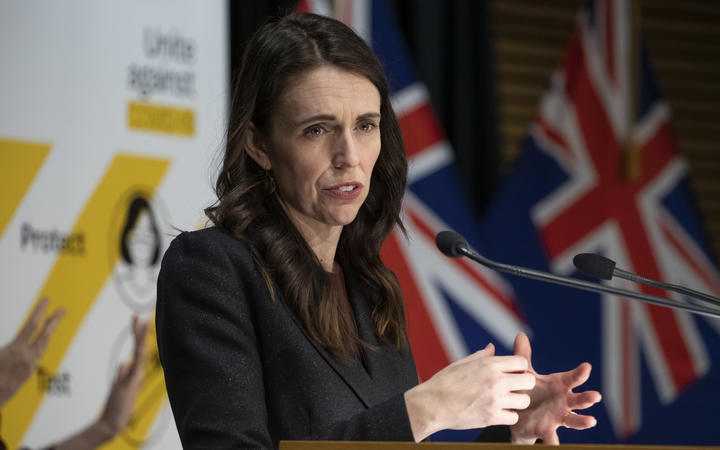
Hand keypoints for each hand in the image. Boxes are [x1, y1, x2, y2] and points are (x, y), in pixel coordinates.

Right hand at [0, 297, 64, 405]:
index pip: (31, 325)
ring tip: (52, 322)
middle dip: (54, 321)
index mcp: (16, 350)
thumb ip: (5, 346)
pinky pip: (36, 356)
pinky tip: (38, 343)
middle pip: (45, 335)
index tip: (46, 300)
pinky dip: (38, 347)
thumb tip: (16, 340)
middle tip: (62, 310)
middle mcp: (27, 357)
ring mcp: (30, 366)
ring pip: (42, 346)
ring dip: (47, 333)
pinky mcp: (29, 374)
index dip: (39, 311)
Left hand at [97, 316, 148, 438]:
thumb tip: (122, 363)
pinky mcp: (131, 384)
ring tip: (142, 325)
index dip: (136, 335)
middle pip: (140, 348)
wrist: (113, 423)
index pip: (136, 350)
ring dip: (141, 339)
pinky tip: (141, 346)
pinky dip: (139, 356)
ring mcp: (135, 378)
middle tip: (140, 317)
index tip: (136, 321)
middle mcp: (136, 373)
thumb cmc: (116, 407)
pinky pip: (136, 366)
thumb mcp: (118, 387)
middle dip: (140, 332)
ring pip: (140, 354)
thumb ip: (121, 374)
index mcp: (133, 373)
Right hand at [405, 342, 535, 441]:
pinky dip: (508, 416)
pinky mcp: (491, 417)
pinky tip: (498, 412)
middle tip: (514, 388)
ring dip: (517, 402)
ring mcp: (494, 400)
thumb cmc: (444, 383)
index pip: (521, 362)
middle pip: (529, 381)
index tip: (512, 374)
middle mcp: (494, 381)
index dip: (519, 368)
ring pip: (524, 401)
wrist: (431, 404)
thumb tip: (492, 347)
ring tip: (505, 402)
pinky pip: (514, 417)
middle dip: (524, 384)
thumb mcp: (462, 363)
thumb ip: (482, 356)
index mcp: (488, 365)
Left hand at [510, 332, 601, 444]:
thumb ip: (523, 356)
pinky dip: (555, 443)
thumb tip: (520, 335)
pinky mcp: (548, 430)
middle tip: (596, 396)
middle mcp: (564, 402)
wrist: (520, 415)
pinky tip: (557, 447)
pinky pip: (553, 439)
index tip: (586, 367)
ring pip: (573, 420)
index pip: (572, 378)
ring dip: (582, 421)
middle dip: (587, 398)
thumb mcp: (525, 374)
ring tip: (591, 421)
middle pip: (578, 399)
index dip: (579, 373)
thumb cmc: (528, 391)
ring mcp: (558, 417)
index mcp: (559, 386)